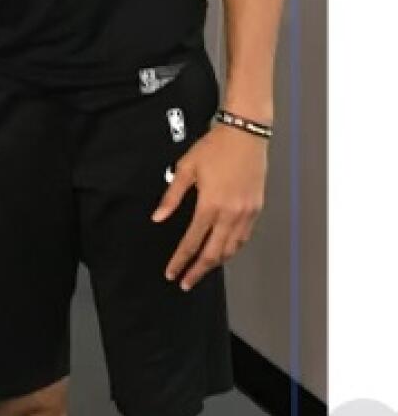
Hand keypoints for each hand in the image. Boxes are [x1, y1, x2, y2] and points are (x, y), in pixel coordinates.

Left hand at [152, 123, 266, 290]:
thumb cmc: (216, 147)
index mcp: (210, 205)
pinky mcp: (256, 209)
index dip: (180, 260)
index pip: (192, 242)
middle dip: (198, 271)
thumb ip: (171, 196)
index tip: (172, 272)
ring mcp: (246, 213)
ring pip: (231, 249)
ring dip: (217, 262)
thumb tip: (159, 217)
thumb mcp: (186, 168)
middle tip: (186, 281)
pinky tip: (224, 250)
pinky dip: (233, 249)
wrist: (245, 134)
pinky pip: (244, 237)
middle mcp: (231, 213)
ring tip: (203, 269)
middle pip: (213, 253)